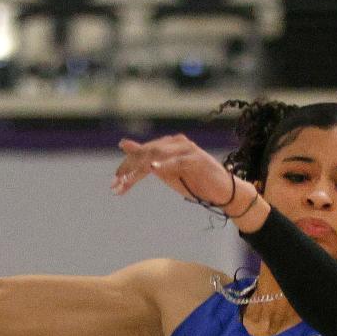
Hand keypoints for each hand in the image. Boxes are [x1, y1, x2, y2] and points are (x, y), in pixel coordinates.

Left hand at [112, 135, 258, 218]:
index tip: (113, 184)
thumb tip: (124, 144)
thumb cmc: (195, 182)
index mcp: (168, 146)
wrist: (223, 192)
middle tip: (116, 184)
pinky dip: (165, 164)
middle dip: (129, 169)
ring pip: (159, 155)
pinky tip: (154, 168)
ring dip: (141, 168)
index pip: (142, 153)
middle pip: (147, 152)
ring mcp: (187, 150)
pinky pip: (178, 161)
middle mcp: (176, 143)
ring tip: (128, 180)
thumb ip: (146, 159)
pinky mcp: (197, 160)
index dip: (126, 167)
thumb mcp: (166, 172)